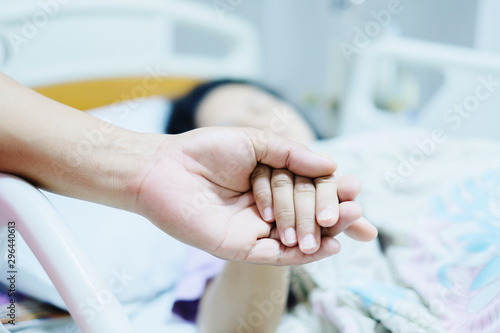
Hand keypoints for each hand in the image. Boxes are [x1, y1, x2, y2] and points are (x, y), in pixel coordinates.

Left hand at [132, 127, 340, 264]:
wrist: (163, 168)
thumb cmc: (204, 150)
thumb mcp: (254, 141)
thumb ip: (291, 153)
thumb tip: (330, 164)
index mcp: (270, 182)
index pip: (310, 188)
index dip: (333, 191)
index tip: (355, 188)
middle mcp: (266, 208)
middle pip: (308, 212)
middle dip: (333, 211)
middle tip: (357, 208)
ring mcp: (254, 229)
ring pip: (297, 234)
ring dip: (325, 231)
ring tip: (349, 220)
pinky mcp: (240, 247)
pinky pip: (277, 256)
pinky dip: (304, 254)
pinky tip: (328, 246)